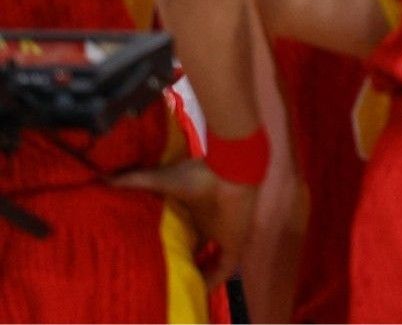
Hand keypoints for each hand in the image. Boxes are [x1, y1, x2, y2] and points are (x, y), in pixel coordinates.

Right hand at [116, 159, 256, 285]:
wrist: (228, 173)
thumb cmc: (196, 175)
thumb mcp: (159, 180)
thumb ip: (134, 180)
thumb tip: (103, 179)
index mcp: (195, 209)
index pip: (184, 229)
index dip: (172, 242)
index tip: (153, 253)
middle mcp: (209, 222)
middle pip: (197, 246)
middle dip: (183, 260)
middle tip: (164, 275)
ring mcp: (224, 233)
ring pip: (212, 260)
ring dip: (198, 272)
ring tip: (179, 286)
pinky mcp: (235, 243)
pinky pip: (225, 268)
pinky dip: (214, 280)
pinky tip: (199, 290)